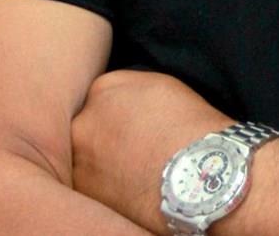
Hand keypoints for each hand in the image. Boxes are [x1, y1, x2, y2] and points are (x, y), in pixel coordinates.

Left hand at [71, 70, 234, 233]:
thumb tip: (128, 104)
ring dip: (102, 163)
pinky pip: (89, 185)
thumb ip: (135, 91)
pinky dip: (105, 187)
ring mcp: (80, 156)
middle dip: (105, 136)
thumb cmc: (193, 130)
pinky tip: (131, 186)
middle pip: (88, 125)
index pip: (102, 97)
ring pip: (85, 157)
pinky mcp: (84, 190)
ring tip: (134, 170)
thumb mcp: (165, 88)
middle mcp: (84, 118)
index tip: (134, 125)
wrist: (199, 174)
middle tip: (133, 149)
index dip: (120, 113)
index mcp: (106, 87)